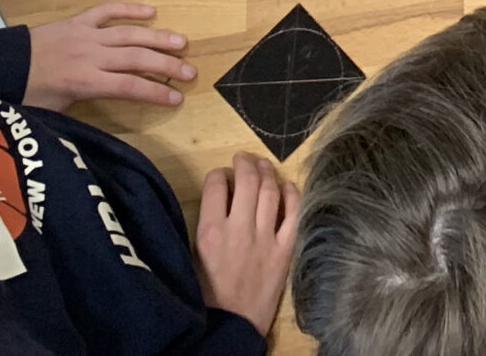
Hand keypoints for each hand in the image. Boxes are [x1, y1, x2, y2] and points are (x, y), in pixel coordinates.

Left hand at [23, 2, 194, 109]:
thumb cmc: (23, 96)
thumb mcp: (51, 115)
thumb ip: (77, 117)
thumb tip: (97, 134)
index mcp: (84, 82)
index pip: (129, 87)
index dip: (156, 93)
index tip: (177, 99)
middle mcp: (90, 56)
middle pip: (137, 59)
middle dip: (167, 66)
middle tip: (190, 72)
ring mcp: (86, 35)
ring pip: (129, 34)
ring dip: (158, 38)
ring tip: (181, 43)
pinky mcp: (78, 21)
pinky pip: (108, 11)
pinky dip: (130, 9)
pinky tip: (151, 12)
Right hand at [194, 153, 297, 334]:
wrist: (230, 327)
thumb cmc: (205, 295)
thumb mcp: (192, 257)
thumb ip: (204, 225)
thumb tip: (215, 198)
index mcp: (210, 232)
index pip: (215, 185)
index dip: (219, 174)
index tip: (221, 175)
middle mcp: (238, 230)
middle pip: (246, 182)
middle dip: (245, 163)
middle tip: (243, 158)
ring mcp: (265, 239)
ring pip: (270, 192)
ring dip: (267, 173)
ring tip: (263, 165)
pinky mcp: (284, 250)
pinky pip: (293, 214)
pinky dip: (292, 195)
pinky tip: (287, 186)